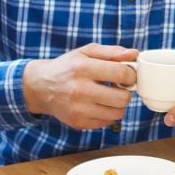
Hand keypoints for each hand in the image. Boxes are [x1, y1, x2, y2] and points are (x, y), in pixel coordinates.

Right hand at [23, 44, 137, 129]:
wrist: (40, 87)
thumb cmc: (68, 67)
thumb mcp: (86, 52)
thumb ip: (112, 52)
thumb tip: (134, 54)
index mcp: (83, 68)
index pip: (121, 74)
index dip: (131, 75)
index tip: (128, 76)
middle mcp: (80, 90)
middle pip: (122, 98)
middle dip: (126, 92)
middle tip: (120, 87)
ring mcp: (78, 109)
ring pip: (117, 113)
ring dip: (118, 105)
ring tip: (109, 96)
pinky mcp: (78, 122)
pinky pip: (107, 122)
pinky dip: (107, 114)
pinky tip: (98, 105)